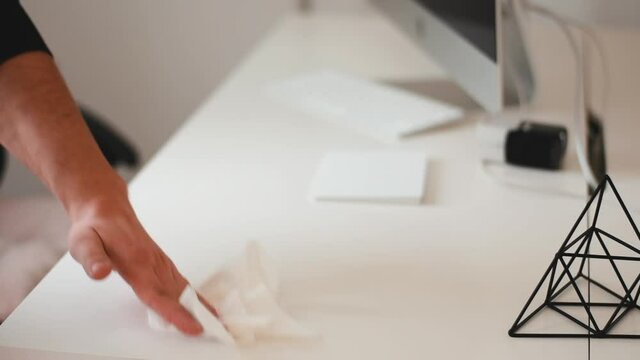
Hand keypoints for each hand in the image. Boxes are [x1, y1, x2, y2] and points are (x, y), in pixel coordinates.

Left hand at [67, 195, 203, 334]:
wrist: (106, 209)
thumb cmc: (94, 228)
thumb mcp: (83, 242)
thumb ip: (92, 259)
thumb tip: (100, 273)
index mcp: (136, 262)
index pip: (158, 294)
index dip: (176, 313)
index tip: (193, 326)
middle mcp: (153, 263)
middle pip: (178, 295)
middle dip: (197, 315)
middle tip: (217, 331)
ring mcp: (159, 261)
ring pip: (183, 288)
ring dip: (201, 305)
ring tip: (217, 322)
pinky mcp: (161, 261)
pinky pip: (181, 281)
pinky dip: (194, 294)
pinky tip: (202, 304)